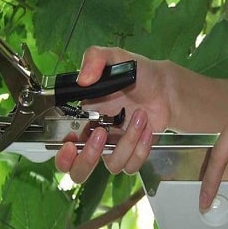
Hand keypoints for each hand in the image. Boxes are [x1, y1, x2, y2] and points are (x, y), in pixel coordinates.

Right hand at [55, 46, 171, 181]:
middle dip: (87, 160)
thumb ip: (95, 59)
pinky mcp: (134, 154)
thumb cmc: (137, 73)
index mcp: (82, 119)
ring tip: (139, 115)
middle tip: (102, 135)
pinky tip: (147, 128)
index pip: (62, 147)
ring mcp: (115, 148)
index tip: (70, 142)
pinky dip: (141, 148)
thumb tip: (82, 79)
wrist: (165, 87)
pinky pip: (132, 165)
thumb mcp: (114, 57)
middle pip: (79, 171)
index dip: (63, 154)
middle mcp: (96, 138)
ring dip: (127, 141)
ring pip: (112, 165)